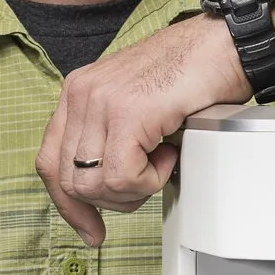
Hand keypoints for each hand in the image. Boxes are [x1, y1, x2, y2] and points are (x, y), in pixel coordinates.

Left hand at [35, 13, 250, 244]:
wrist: (225, 45)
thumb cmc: (192, 74)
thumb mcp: (134, 106)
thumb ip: (107, 136)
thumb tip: (100, 188)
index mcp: (78, 92)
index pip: (49, 162)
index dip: (67, 204)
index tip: (89, 228)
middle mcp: (82, 93)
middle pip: (69, 180)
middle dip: (110, 199)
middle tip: (143, 185)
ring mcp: (102, 101)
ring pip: (93, 184)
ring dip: (133, 188)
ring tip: (161, 160)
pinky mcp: (128, 112)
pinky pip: (121, 176)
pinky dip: (149, 180)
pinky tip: (169, 153)